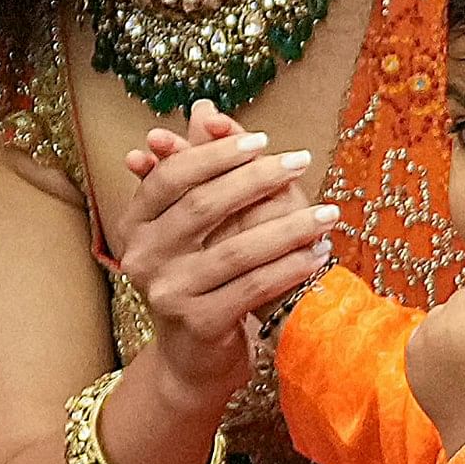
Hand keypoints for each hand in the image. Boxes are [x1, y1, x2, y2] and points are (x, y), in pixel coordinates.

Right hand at [112, 101, 339, 401]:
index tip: (264, 140)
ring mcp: (166, 292)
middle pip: (203, 206)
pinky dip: (288, 268)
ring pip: (235, 249)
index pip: (172, 176)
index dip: (216, 154)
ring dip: (288, 228)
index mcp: (136, 223)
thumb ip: (200, 166)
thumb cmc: (201, 275)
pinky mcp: (195, 323)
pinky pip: (251, 287)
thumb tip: (205, 108)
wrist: (193, 355)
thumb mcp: (197, 222)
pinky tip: (317, 255)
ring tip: (328, 214)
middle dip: (258, 180)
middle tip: (302, 162)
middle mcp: (142, 256)